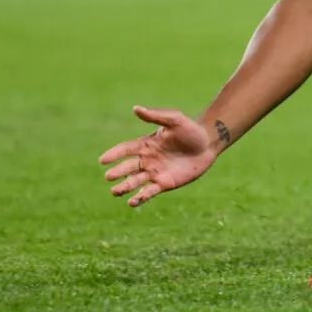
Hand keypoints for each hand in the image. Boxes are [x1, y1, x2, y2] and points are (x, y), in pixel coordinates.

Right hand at [99, 105, 217, 207]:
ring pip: (135, 181)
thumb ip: (156, 116)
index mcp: (146, 144)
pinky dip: (139, 198)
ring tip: (115, 192)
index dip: (114, 154)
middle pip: (128, 167)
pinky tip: (132, 202)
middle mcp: (147, 160)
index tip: (103, 160)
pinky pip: (149, 192)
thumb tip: (136, 108)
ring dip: (124, 187)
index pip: (125, 149)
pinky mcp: (164, 184)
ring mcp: (155, 172)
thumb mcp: (175, 120)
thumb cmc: (191, 130)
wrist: (208, 144)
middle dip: (118, 172)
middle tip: (109, 177)